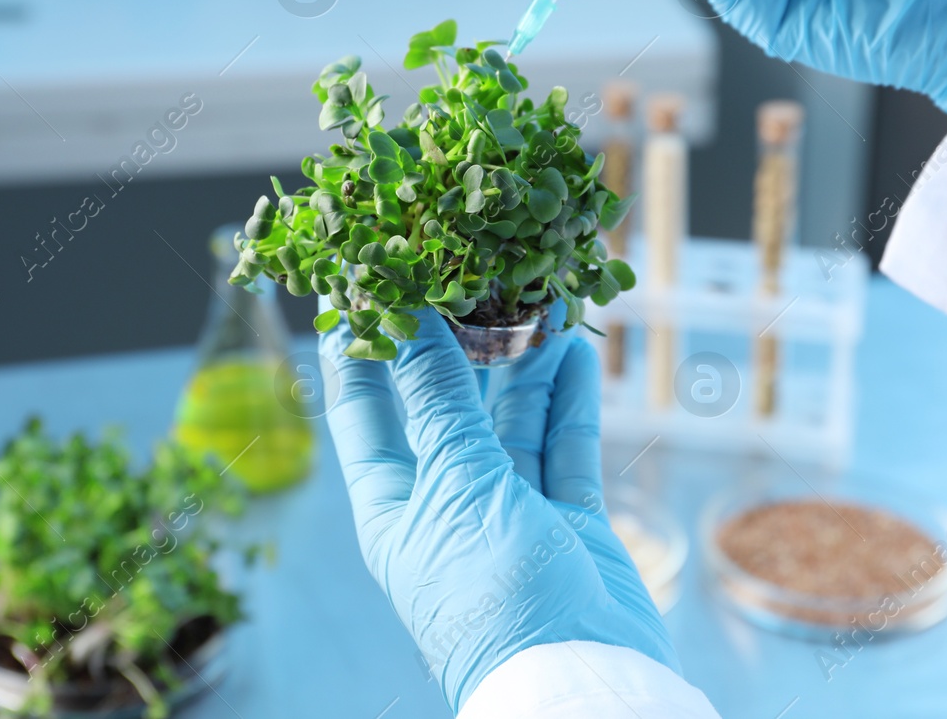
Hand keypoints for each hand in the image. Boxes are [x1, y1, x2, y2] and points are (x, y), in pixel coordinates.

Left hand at [320, 305, 674, 710]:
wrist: (581, 682)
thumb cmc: (495, 597)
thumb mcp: (457, 483)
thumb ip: (440, 397)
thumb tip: (406, 317)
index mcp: (394, 502)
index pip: (365, 407)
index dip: (364, 344)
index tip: (369, 277)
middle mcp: (446, 499)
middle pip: (447, 401)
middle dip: (461, 338)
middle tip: (473, 268)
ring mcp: (509, 509)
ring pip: (511, 416)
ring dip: (523, 357)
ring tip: (537, 291)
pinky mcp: (567, 520)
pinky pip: (564, 445)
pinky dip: (569, 398)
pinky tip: (575, 348)